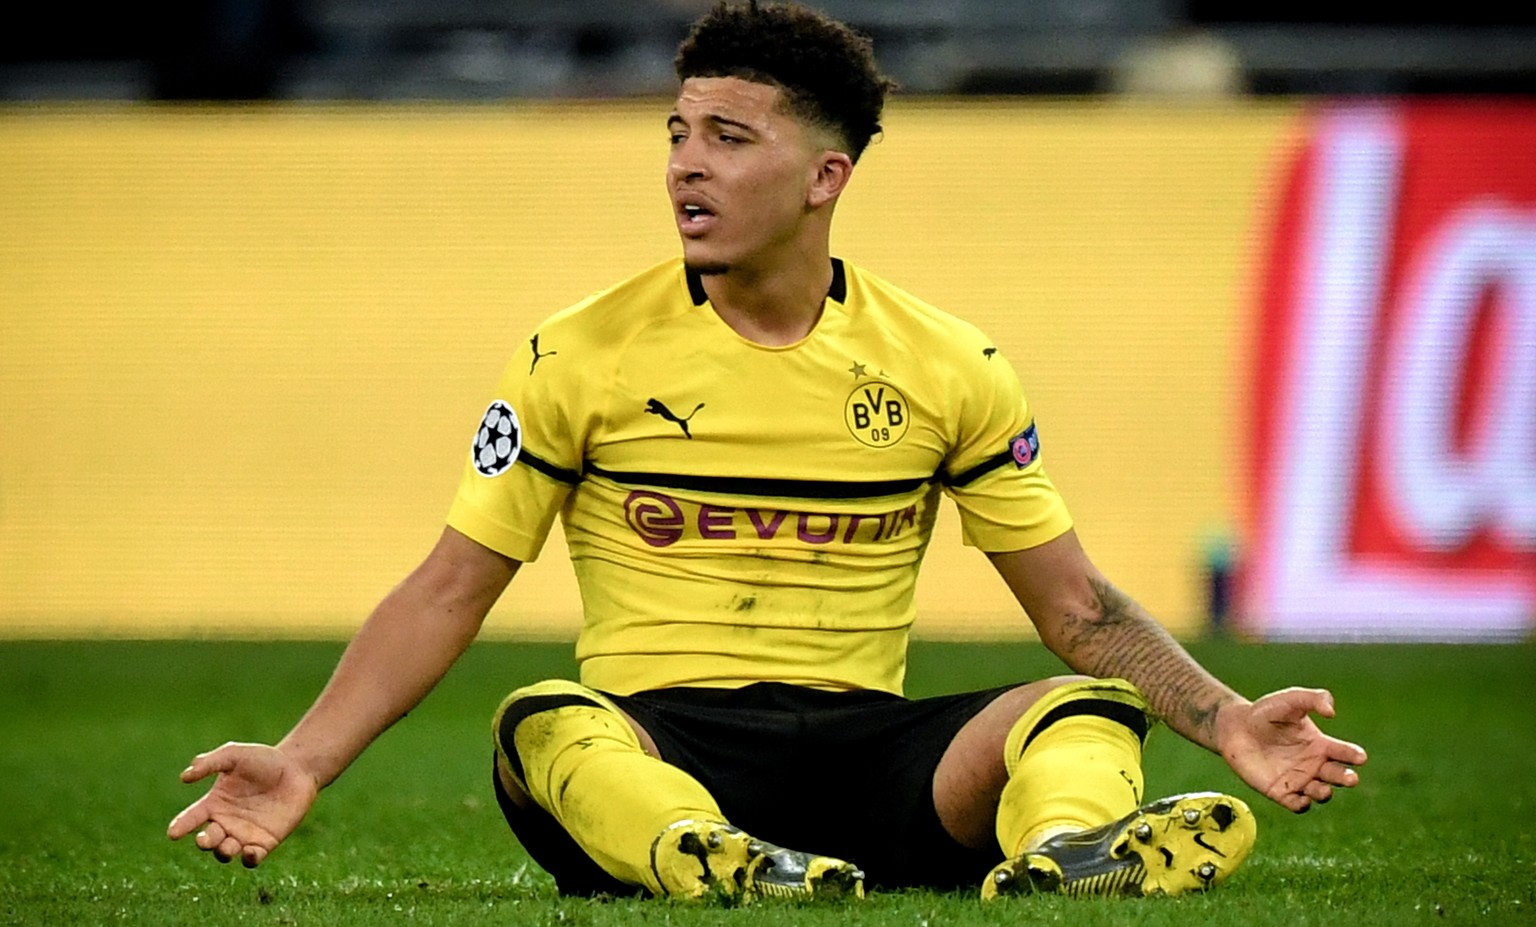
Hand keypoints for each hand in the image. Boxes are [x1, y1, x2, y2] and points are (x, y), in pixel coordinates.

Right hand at [167, 742, 319, 866]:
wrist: (298, 769)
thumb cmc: (264, 760)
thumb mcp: (235, 755)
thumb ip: (210, 762)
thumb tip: (184, 776)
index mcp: (214, 803)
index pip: (191, 818)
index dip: (180, 826)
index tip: (173, 833)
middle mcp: (225, 822)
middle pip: (208, 840)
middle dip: (204, 843)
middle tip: (205, 839)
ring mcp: (244, 834)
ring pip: (226, 852)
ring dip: (223, 852)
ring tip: (227, 845)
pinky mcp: (265, 842)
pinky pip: (252, 859)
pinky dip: (248, 859)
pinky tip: (249, 851)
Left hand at [1215, 688, 1367, 812]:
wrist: (1235, 728)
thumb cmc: (1265, 713)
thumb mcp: (1290, 700)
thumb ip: (1312, 699)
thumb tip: (1331, 711)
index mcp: (1321, 745)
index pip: (1344, 753)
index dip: (1354, 755)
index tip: (1360, 757)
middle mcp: (1314, 764)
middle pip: (1338, 776)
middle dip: (1346, 778)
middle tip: (1351, 779)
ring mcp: (1299, 779)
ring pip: (1320, 793)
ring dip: (1325, 793)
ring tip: (1324, 789)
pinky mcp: (1280, 792)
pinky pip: (1297, 804)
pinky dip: (1302, 805)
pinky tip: (1302, 799)